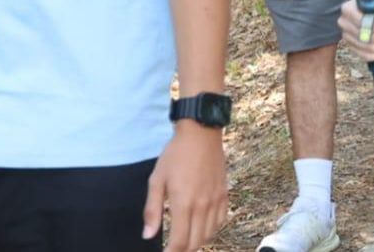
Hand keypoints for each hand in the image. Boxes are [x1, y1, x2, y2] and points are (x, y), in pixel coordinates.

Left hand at [143, 121, 228, 251]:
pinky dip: (211, 230)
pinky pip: (221, 221)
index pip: (179, 242)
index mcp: (183, 203)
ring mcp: (216, 200)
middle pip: (195, 242)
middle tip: (172, 249)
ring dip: (197, 242)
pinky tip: (201, 227)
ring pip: (209, 234)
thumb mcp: (156, 180)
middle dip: (182, 250)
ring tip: (185, 240)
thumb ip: (152, 210)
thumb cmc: (175, 155)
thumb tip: (148, 235)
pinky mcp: (224, 194)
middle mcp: (202, 205)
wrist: (201, 134)